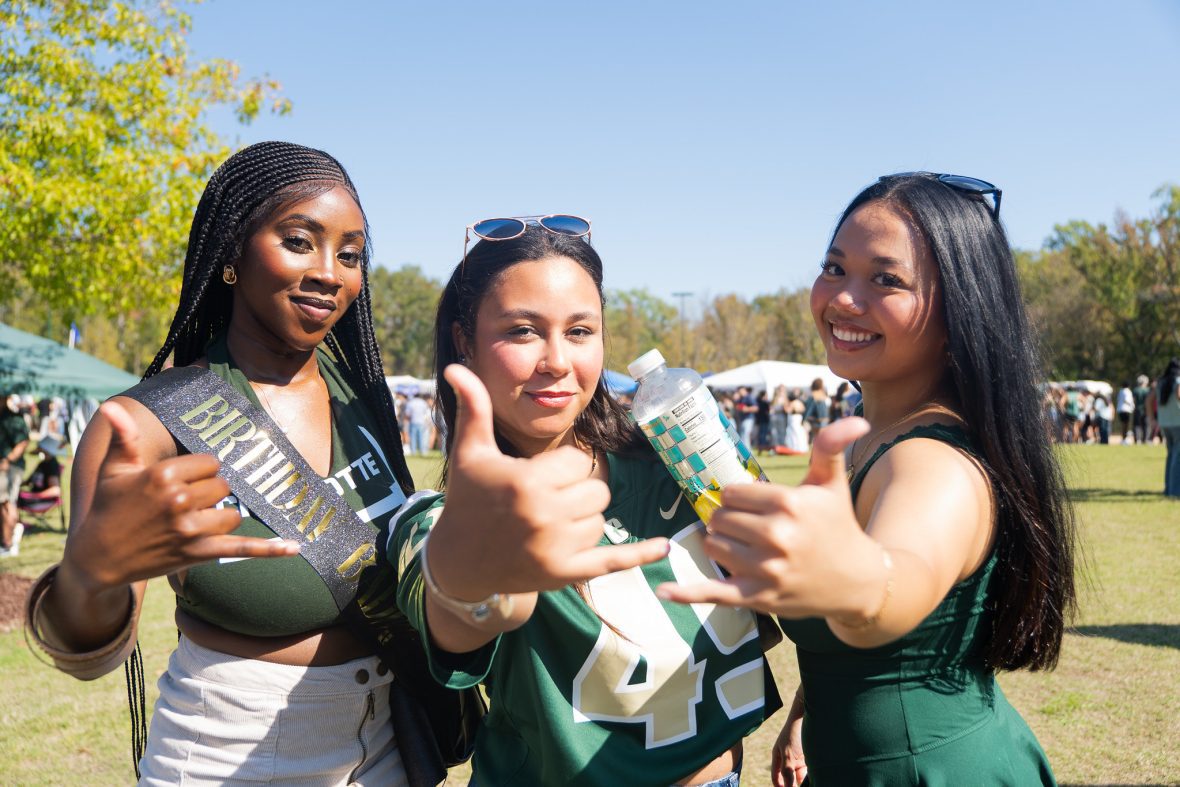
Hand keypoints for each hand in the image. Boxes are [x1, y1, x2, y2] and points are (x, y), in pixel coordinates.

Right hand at [63, 400, 299, 591]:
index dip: (200, 471)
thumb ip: (124, 437)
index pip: (210, 463)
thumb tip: (113, 404)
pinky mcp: (199, 553)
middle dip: (209, 493)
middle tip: (184, 502)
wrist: (97, 556)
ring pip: (231, 514)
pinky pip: (242, 549)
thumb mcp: (113, 470)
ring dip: (220, 516)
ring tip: (193, 520)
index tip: (182, 479)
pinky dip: (270, 549)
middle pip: (223, 487)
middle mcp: (179, 501)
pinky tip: (295, 547)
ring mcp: (190, 529)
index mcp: (164, 475)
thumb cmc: (108, 507)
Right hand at [427, 364, 668, 599]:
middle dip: (578, 491)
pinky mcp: (565, 574)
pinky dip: (640, 555)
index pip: (578, 461)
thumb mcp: (470, 452)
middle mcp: (544, 515)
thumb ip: (474, 407)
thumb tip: (456, 367)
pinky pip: (613, 561)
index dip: (564, 466)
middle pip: (597, 491)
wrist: (459, 561)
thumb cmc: (467, 500)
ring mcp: (556, 548)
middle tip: (551, 498)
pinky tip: (664, 546)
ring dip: (584, 519)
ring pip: (600, 521)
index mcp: (527, 481)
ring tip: (551, 522)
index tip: (542, 475)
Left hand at [656, 417, 881, 618]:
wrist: (859, 580)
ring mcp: (766, 570)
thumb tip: (857, 420)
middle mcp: (776, 536)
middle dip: (730, 520)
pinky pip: (713, 593)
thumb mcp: (832, 483)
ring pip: (713, 546)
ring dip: (722, 544)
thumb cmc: (838, 525)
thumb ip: (830, 446)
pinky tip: (664, 590)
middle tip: (753, 527)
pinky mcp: (758, 597)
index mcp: (788, 504)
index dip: (740, 498)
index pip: (731, 493)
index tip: (758, 505)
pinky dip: (686, 593)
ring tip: (749, 547)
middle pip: (719, 518)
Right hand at [771, 690, 807, 786]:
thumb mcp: (788, 755)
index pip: (777, 778)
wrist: (808, 718)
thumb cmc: (794, 735)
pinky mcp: (810, 759)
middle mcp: (789, 760)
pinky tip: (813, 779)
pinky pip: (809, 773)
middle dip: (793, 785)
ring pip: (800, 777)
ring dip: (803, 782)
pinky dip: (810, 777)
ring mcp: (799, 760)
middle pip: (790, 780)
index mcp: (779, 759)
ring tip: (808, 780)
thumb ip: (787, 772)